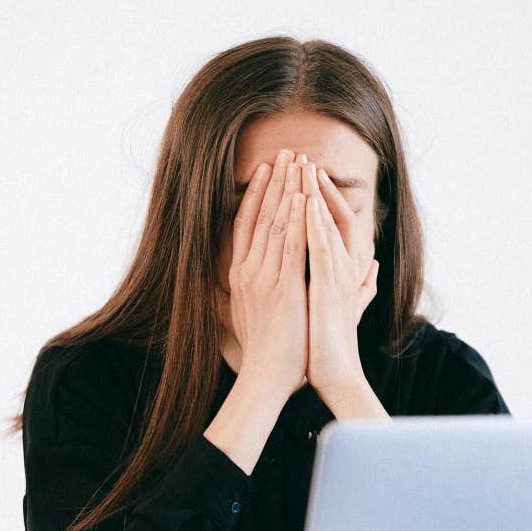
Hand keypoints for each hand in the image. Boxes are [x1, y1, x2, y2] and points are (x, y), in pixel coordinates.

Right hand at [227, 149, 309, 398]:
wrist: (266, 378)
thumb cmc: (263, 351)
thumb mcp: (245, 317)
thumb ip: (239, 296)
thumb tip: (227, 286)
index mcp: (240, 275)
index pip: (247, 225)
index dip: (257, 194)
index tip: (268, 169)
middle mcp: (248, 271)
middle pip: (260, 216)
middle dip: (275, 181)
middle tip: (287, 152)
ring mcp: (264, 278)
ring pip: (276, 224)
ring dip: (288, 190)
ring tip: (298, 161)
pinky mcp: (283, 289)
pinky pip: (291, 246)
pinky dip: (297, 220)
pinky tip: (304, 197)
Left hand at [301, 161, 378, 399]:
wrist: (335, 374)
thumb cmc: (333, 345)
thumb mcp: (346, 307)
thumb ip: (362, 285)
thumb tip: (375, 268)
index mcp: (344, 270)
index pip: (334, 223)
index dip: (321, 197)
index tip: (304, 175)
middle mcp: (345, 267)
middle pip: (331, 214)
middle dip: (314, 185)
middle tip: (300, 156)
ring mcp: (338, 276)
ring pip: (326, 224)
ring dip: (314, 193)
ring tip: (301, 165)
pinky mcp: (328, 287)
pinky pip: (320, 246)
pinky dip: (313, 222)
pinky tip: (302, 201)